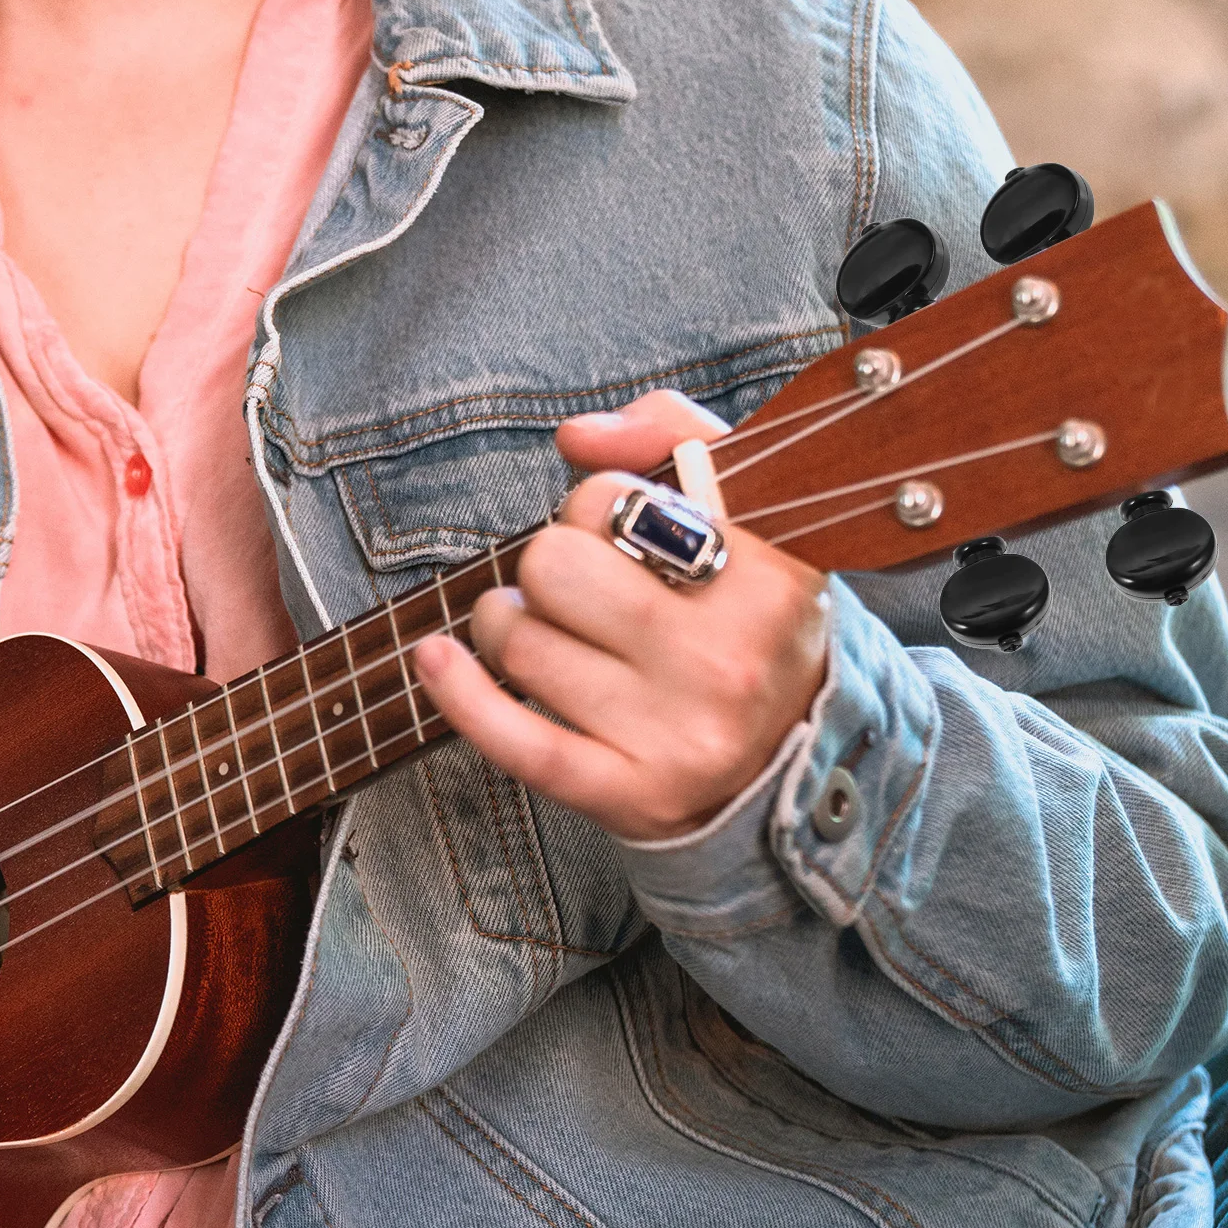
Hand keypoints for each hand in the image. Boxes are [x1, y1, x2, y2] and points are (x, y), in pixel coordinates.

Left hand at [415, 390, 828, 841]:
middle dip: (546, 566)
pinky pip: (515, 740)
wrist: (792, 753)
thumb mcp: (746, 506)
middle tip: (577, 589)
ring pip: (520, 645)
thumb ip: (671, 433)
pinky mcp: (634, 795)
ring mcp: (681, 735)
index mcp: (766, 575)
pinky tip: (435, 658)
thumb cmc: (748, 613)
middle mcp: (728, 659)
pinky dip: (459, 693)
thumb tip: (577, 438)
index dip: (594, 509)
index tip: (622, 539)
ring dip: (508, 624)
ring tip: (547, 630)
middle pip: (551, 568)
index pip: (608, 498)